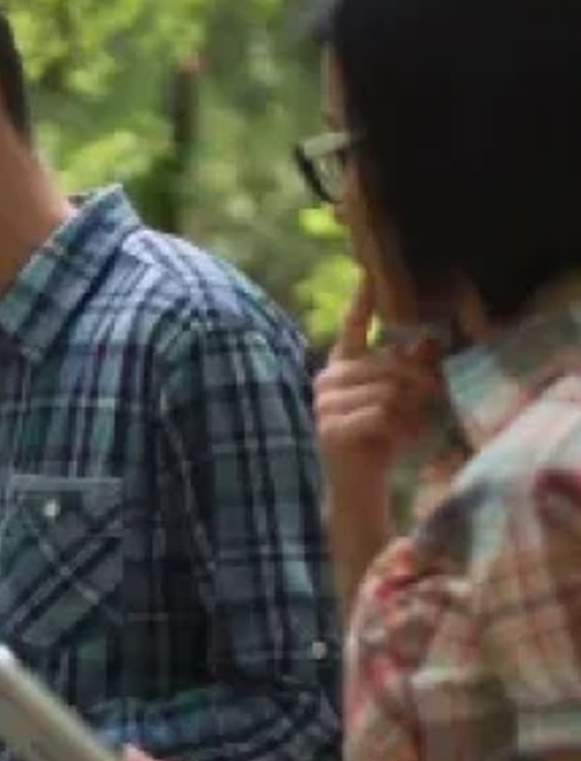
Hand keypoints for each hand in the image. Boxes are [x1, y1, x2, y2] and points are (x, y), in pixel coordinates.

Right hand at [314, 274, 441, 496]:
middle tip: (435, 396)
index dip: (363, 302)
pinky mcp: (331, 428)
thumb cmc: (380, 439)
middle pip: (388, 363)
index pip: (352, 327)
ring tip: (414, 426)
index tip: (370, 274)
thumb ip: (411, 368)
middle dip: (419, 381)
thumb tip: (432, 338)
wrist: (357, 486)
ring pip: (387, 391)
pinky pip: (381, 415)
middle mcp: (328, 379)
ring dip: (411, 411)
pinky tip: (404, 439)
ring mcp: (325, 404)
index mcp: (343, 366)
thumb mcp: (400, 400)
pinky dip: (402, 429)